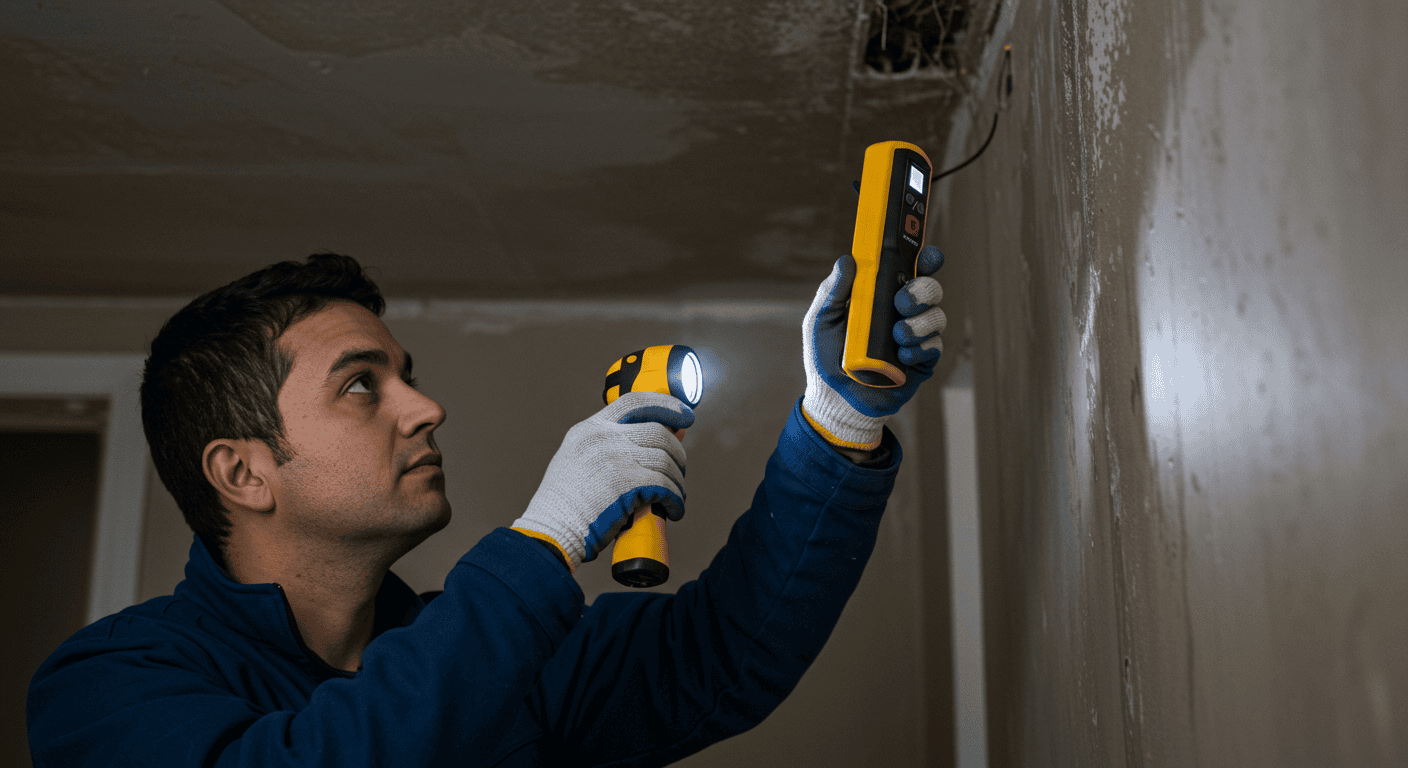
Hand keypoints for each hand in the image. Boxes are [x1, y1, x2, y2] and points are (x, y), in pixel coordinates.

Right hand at [511, 391, 690, 570]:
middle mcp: (602, 437)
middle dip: (677, 453)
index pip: (633, 402)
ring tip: (675, 497)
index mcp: (589, 429)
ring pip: (665, 459)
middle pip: (658, 431)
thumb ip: (608, 447)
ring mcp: (614, 458)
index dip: (665, 405)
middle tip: (679, 472)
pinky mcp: (626, 482)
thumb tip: (656, 442)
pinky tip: (673, 510)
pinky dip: (675, 499)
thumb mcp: (578, 460)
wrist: (551, 530)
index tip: (685, 415)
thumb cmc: (566, 505)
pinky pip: (665, 485)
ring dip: (678, 480)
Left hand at [801, 245, 945, 449]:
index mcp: (880, 296)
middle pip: (930, 288)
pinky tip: (902, 357)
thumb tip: (847, 260)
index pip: (908, 269)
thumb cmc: (825, 357)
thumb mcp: (821, 321)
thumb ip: (832, 291)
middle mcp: (901, 312)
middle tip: (901, 301)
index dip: (923, 258)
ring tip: (896, 336)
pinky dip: (919, 348)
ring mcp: (914, 336)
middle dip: (922, 290)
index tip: (926, 254)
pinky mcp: (921, 361)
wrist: (834, 400)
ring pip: (936, 316)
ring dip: (918, 323)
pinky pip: (934, 346)